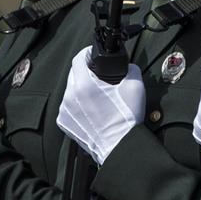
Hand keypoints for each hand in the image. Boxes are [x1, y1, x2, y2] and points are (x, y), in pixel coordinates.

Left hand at [56, 46, 144, 165]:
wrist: (119, 146)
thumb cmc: (126, 118)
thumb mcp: (136, 86)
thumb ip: (130, 68)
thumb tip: (126, 66)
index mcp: (85, 84)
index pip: (78, 58)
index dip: (87, 53)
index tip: (93, 55)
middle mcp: (70, 96)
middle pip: (73, 73)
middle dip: (85, 71)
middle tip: (99, 76)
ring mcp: (65, 110)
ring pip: (70, 90)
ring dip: (81, 88)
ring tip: (97, 95)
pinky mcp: (64, 122)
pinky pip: (68, 106)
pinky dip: (77, 104)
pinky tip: (92, 109)